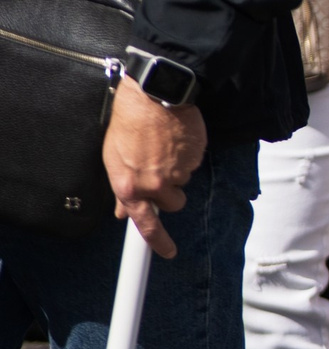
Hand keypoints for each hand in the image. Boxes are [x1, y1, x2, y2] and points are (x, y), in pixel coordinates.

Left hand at [105, 76, 206, 258]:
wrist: (154, 97)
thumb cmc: (129, 124)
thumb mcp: (114, 159)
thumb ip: (122, 189)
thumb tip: (122, 210)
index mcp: (130, 186)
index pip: (145, 224)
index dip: (158, 241)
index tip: (168, 251)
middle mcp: (155, 183)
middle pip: (173, 203)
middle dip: (171, 191)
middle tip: (162, 171)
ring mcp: (178, 171)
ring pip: (184, 182)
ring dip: (178, 170)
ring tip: (166, 148)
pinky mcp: (196, 157)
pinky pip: (195, 164)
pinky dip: (188, 155)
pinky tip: (176, 140)